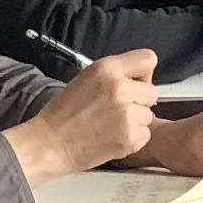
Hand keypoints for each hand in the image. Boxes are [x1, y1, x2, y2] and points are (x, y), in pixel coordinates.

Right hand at [14, 49, 159, 181]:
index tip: (135, 83)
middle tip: (116, 110)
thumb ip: (115, 74)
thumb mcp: (86, 78)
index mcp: (107, 69)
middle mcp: (120, 88)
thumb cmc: (63, 115)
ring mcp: (127, 114)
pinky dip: (132, 138)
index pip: (148, 59)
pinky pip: (145, 134)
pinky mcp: (130, 137)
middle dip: (138, 101)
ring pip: (148, 115)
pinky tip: (112, 137)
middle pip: (151, 92)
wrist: (50, 144)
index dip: (143, 74)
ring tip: (109, 125)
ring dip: (135, 121)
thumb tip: (139, 79)